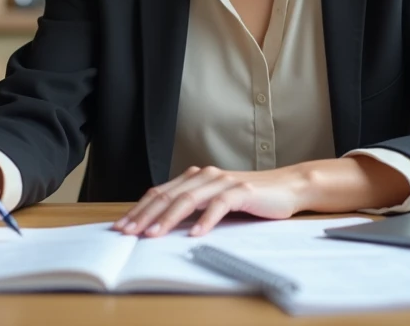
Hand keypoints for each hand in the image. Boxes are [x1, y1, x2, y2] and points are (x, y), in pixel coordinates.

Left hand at [113, 165, 311, 237]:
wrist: (287, 187)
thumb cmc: (250, 197)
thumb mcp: (215, 201)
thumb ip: (192, 207)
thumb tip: (160, 225)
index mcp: (196, 177)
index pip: (160, 192)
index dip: (139, 209)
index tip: (122, 226)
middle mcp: (206, 175)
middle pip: (168, 195)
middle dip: (145, 215)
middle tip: (128, 233)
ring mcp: (223, 181)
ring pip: (189, 199)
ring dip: (168, 219)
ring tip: (153, 235)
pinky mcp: (242, 190)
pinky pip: (220, 205)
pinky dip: (205, 220)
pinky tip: (195, 234)